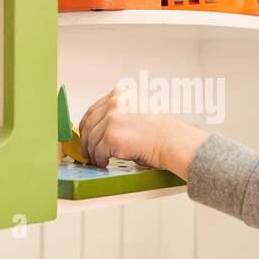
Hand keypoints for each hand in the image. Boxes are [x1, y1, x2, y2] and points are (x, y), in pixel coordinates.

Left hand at [77, 88, 209, 177]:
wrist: (172, 142)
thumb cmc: (161, 132)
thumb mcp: (137, 111)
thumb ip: (118, 114)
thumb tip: (99, 129)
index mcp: (120, 95)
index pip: (93, 110)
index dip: (87, 126)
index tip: (86, 135)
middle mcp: (114, 103)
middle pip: (88, 124)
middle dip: (86, 141)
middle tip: (87, 151)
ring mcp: (112, 119)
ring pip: (91, 140)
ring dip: (93, 153)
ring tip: (98, 160)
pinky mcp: (112, 136)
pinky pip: (98, 152)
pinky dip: (100, 160)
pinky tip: (105, 163)